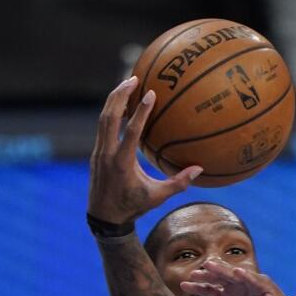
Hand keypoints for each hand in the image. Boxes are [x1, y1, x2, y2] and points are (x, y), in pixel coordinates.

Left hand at [87, 76, 202, 225]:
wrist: (103, 217)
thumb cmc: (133, 207)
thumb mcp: (157, 197)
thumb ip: (178, 183)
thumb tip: (199, 169)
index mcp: (121, 162)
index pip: (131, 131)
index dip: (140, 111)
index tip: (150, 94)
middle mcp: (106, 153)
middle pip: (109, 117)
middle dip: (120, 96)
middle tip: (133, 79)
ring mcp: (98, 152)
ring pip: (103, 119)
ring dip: (113, 100)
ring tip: (126, 84)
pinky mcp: (96, 152)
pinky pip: (103, 127)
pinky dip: (111, 112)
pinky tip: (121, 105)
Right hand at [181, 258, 294, 295]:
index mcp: (259, 283)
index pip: (252, 278)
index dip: (245, 276)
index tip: (237, 271)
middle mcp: (243, 282)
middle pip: (231, 275)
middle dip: (221, 270)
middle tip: (209, 265)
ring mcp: (232, 288)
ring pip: (217, 280)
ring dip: (206, 277)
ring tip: (193, 274)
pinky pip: (209, 291)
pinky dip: (198, 288)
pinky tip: (186, 285)